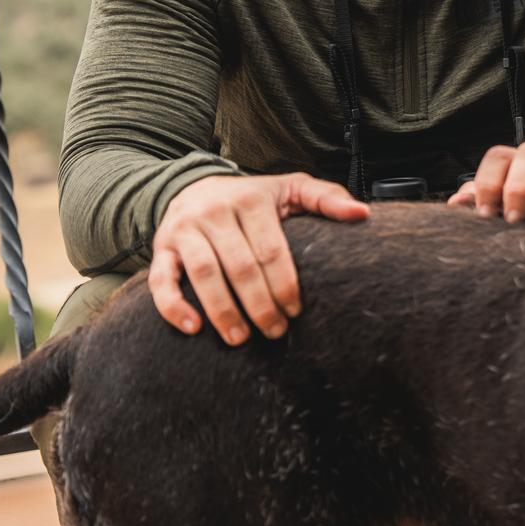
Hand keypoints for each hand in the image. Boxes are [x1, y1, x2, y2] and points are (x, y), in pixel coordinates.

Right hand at [148, 172, 368, 344]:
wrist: (196, 186)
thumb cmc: (253, 199)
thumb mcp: (290, 189)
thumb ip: (326, 198)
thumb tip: (363, 214)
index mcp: (252, 200)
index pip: (271, 250)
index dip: (285, 285)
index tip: (296, 312)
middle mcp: (216, 211)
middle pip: (240, 266)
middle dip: (260, 305)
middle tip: (276, 332)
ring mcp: (186, 230)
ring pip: (203, 274)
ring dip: (223, 311)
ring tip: (241, 339)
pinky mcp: (162, 248)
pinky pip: (161, 279)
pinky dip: (173, 306)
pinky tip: (193, 328)